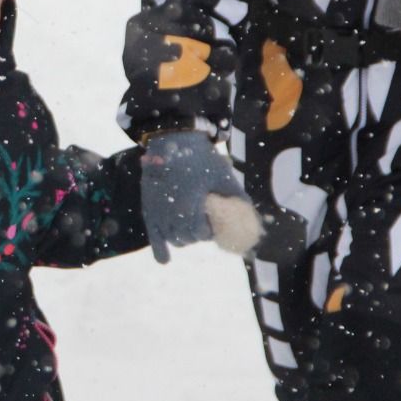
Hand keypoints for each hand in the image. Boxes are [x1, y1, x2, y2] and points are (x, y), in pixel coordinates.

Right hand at [140, 130, 258, 262]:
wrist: (174, 139)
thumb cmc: (202, 158)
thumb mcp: (224, 177)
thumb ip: (237, 199)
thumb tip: (251, 218)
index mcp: (189, 207)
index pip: (201, 234)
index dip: (209, 230)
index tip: (213, 221)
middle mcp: (171, 214)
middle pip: (187, 239)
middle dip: (197, 233)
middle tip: (203, 221)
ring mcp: (158, 213)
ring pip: (173, 239)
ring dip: (183, 237)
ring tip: (190, 226)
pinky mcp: (149, 209)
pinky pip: (153, 236)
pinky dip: (159, 250)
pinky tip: (165, 261)